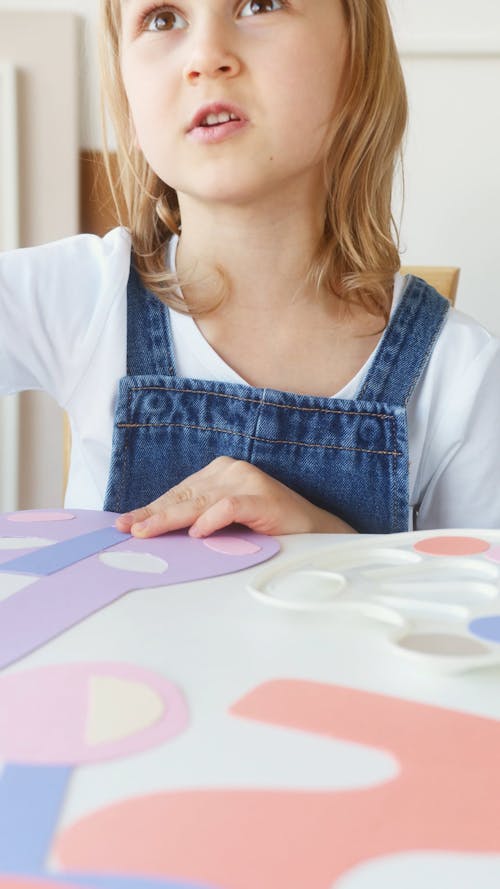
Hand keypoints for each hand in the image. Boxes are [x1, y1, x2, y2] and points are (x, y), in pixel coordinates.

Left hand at [115, 456, 353, 537]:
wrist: (314, 534)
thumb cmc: (267, 529)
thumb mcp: (226, 522)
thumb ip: (199, 519)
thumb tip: (157, 533)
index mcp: (221, 472)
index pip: (179, 492)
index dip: (152, 508)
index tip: (126, 523)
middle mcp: (232, 470)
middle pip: (184, 495)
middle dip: (153, 514)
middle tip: (128, 529)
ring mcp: (247, 481)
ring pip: (200, 501)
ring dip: (171, 518)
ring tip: (147, 532)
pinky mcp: (261, 497)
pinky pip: (229, 507)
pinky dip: (211, 520)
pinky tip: (195, 534)